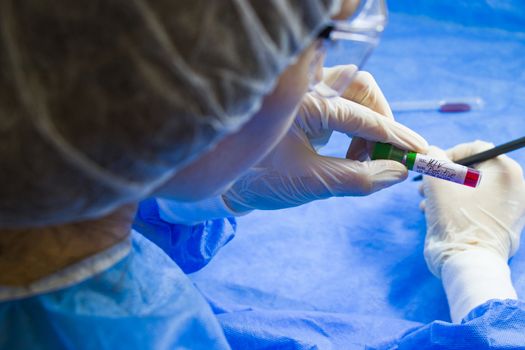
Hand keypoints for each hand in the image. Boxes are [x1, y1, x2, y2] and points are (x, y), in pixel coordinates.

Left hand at [222, 68, 427, 211]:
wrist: (225, 183)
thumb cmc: (259, 180)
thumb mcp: (310, 183)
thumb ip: (356, 179)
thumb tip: (397, 174)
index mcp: (304, 103)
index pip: (362, 116)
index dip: (395, 137)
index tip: (419, 154)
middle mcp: (306, 90)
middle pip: (362, 89)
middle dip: (382, 121)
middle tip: (391, 157)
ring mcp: (306, 97)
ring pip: (353, 95)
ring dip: (370, 126)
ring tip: (366, 162)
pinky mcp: (307, 108)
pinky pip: (342, 108)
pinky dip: (356, 129)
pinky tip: (353, 154)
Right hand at [421, 141, 524, 276]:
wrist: (468, 263)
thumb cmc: (455, 218)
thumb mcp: (438, 180)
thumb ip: (433, 159)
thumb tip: (432, 152)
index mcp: (506, 172)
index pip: (474, 148)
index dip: (448, 154)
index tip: (431, 168)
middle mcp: (515, 187)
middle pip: (474, 169)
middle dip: (445, 176)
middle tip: (426, 186)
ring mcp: (512, 208)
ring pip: (473, 188)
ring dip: (447, 192)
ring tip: (427, 202)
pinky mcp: (504, 225)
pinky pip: (478, 205)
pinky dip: (457, 206)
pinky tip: (436, 214)